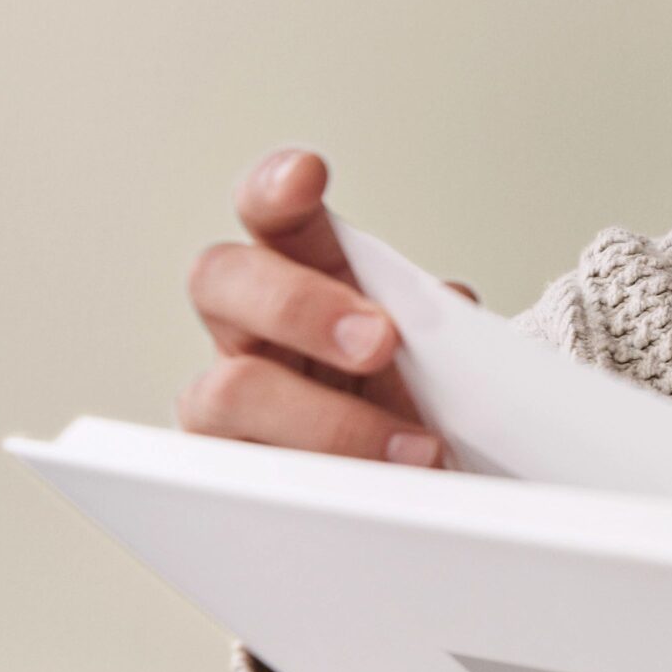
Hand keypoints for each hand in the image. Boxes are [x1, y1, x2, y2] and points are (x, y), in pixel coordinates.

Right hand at [178, 148, 447, 464]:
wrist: (424, 488)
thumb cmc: (423, 403)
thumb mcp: (442, 355)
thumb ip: (441, 324)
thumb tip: (449, 308)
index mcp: (305, 275)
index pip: (274, 215)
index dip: (277, 189)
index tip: (308, 174)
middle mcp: (250, 329)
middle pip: (221, 281)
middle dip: (300, 306)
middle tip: (381, 339)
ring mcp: (226, 402)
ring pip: (229, 391)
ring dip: (329, 419)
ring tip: (417, 449)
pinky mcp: (229, 474)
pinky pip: (248, 479)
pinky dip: (316, 486)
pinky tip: (370, 497)